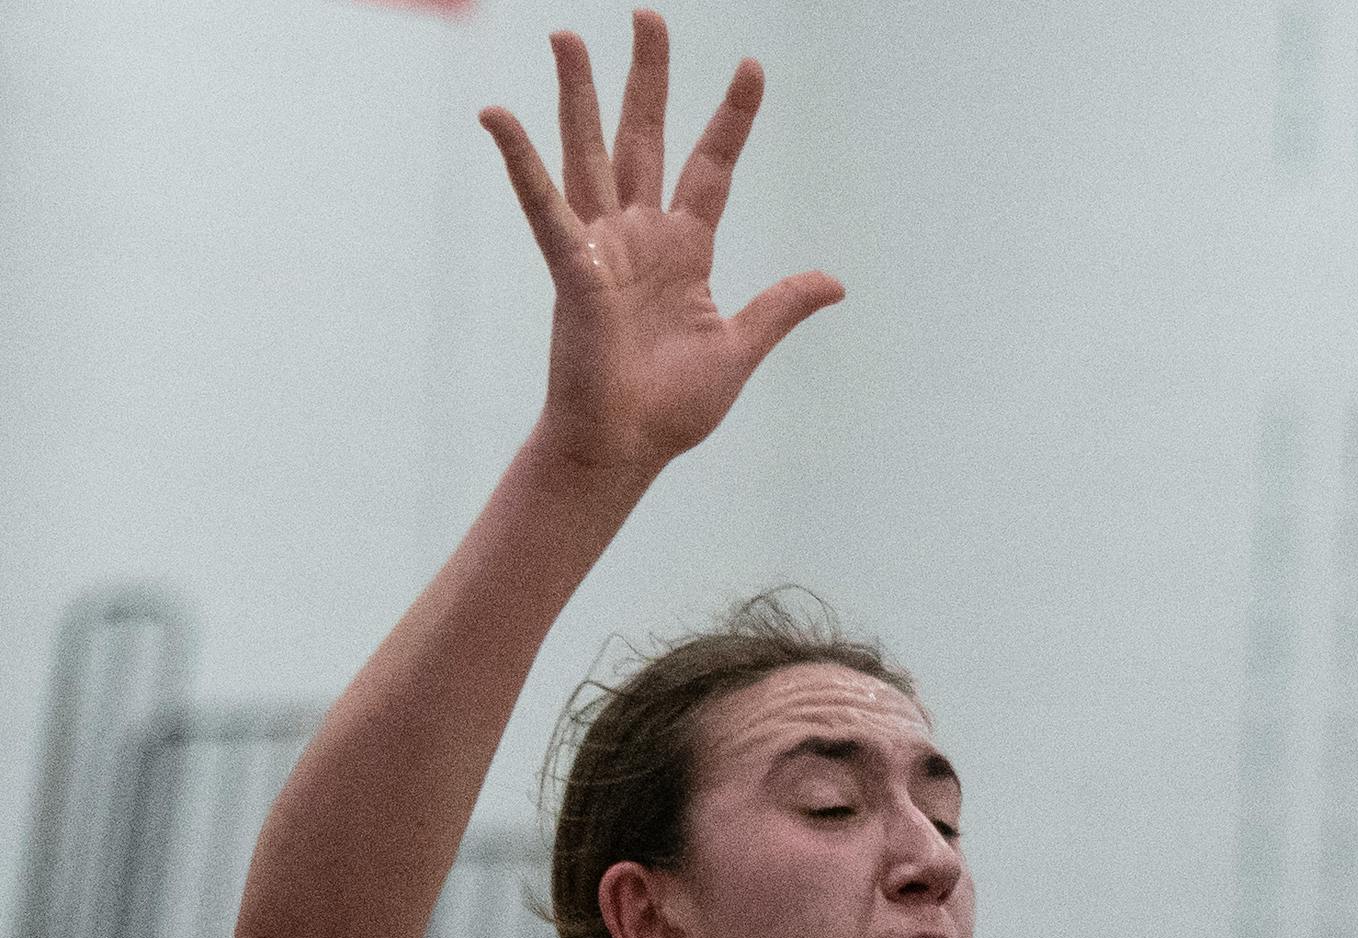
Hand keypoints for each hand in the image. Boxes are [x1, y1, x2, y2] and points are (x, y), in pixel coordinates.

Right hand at [481, 14, 842, 485]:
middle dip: (648, 77)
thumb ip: (781, 306)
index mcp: (685, 250)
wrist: (626, 449)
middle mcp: (640, 235)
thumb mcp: (739, 348)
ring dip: (577, 94)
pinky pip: (542, 206)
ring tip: (567, 36)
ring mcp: (601, 247)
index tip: (752, 67)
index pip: (712, 167)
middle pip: (645, 137)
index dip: (732, 118)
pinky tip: (498, 115)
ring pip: (589, 152)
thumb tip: (835, 281)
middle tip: (649, 15)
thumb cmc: (672, 408)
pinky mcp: (571, 268)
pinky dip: (519, 162)